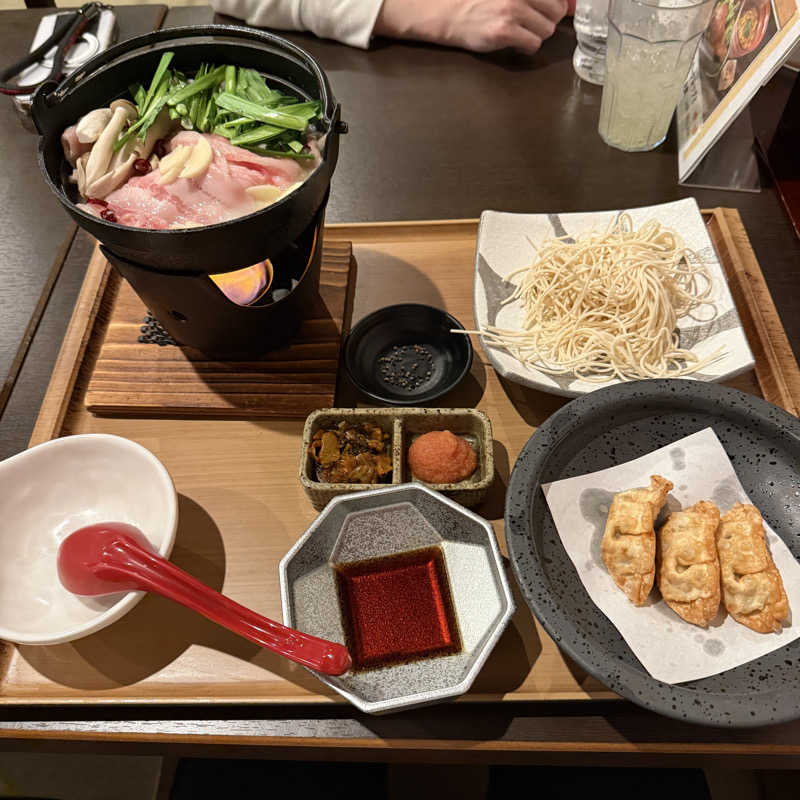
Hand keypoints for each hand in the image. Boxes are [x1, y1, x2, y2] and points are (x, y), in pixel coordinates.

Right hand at [375, 0, 569, 54]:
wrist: (449, 12)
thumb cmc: (479, 2)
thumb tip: (572, 5)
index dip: (558, 6)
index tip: (549, 12)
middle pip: (556, 13)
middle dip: (546, 21)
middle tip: (528, 23)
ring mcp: (513, 11)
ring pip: (547, 31)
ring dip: (535, 35)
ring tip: (517, 32)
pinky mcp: (505, 31)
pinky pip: (533, 44)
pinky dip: (526, 47)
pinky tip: (512, 42)